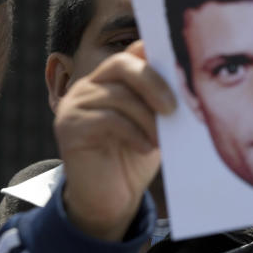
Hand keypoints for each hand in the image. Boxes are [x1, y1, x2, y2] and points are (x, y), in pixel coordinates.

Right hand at [54, 41, 176, 241]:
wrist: (109, 201)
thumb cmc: (134, 157)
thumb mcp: (152, 122)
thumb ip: (158, 97)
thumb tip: (183, 76)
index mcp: (110, 79)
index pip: (131, 52)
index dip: (154, 51)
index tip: (179, 64)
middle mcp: (88, 85)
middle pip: (121, 64)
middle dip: (153, 82)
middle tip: (173, 108)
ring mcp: (75, 104)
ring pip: (117, 95)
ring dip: (146, 117)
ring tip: (161, 138)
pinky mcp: (69, 126)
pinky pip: (107, 119)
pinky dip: (133, 132)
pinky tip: (146, 147)